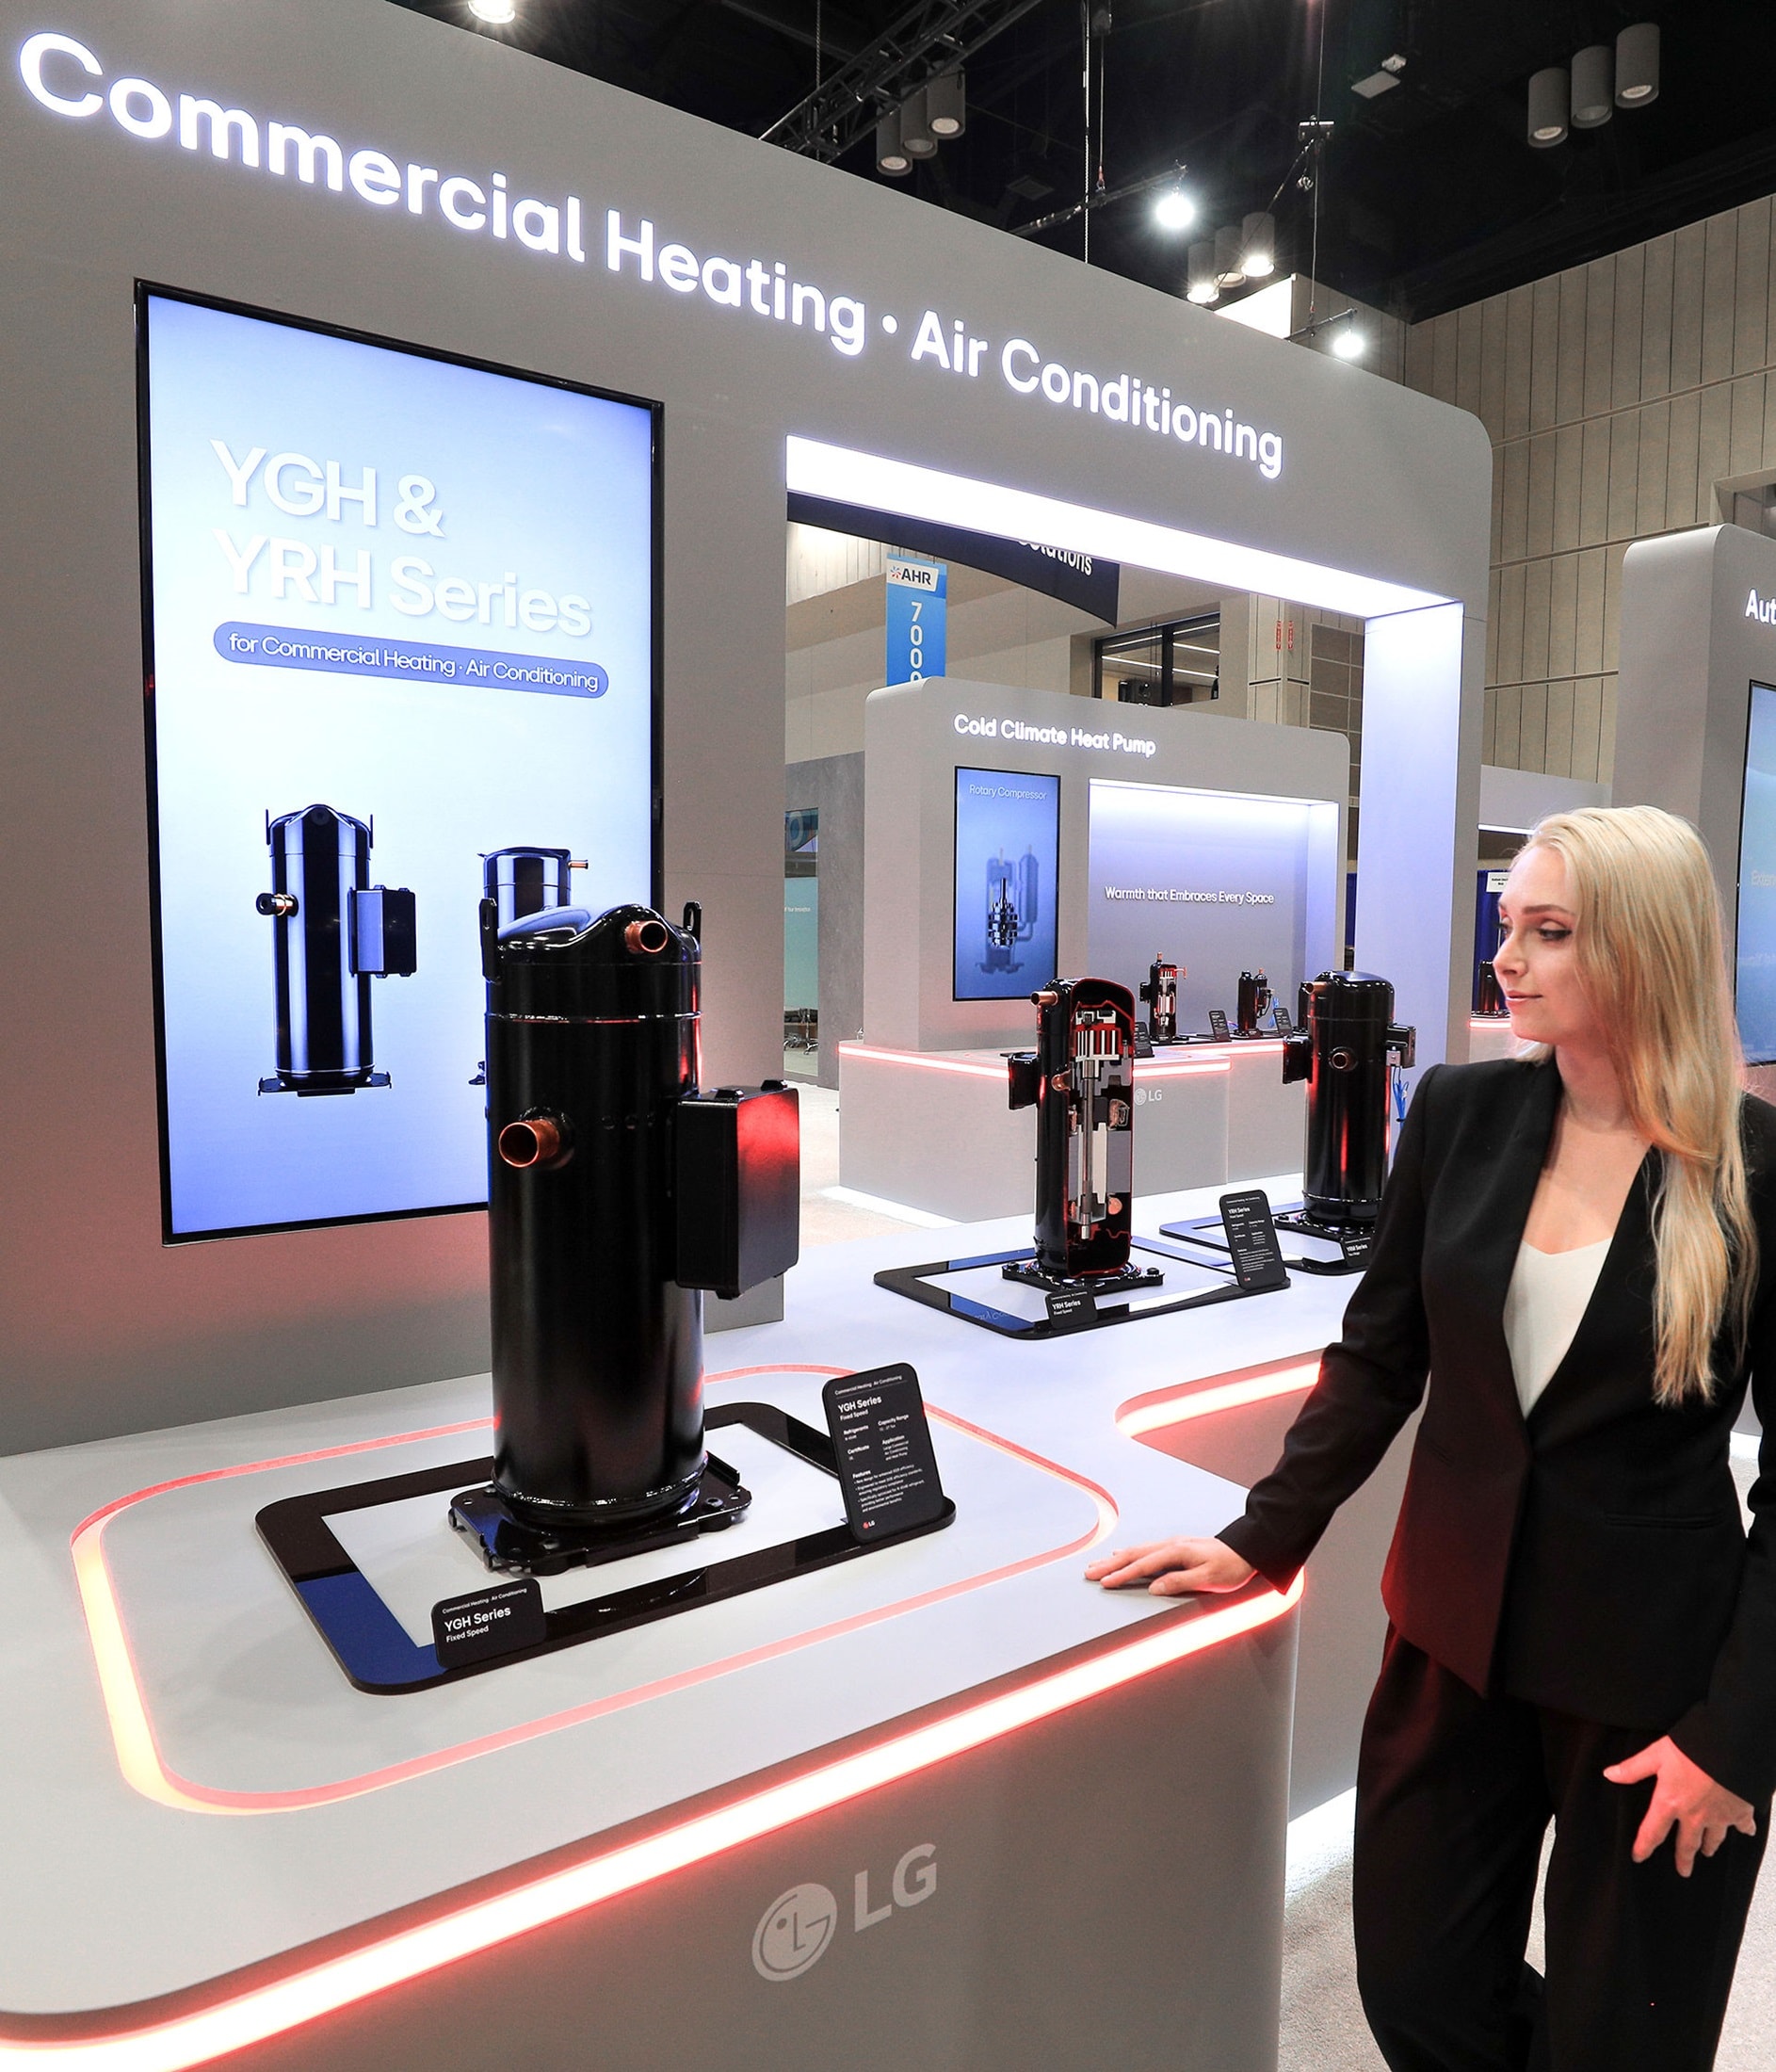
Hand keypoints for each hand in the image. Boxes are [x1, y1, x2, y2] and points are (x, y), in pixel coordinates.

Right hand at [1084, 1536, 1255, 1596]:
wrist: (1248, 1549)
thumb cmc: (1231, 1566)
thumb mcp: (1208, 1579)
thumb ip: (1179, 1582)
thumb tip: (1154, 1587)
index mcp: (1176, 1552)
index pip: (1142, 1565)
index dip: (1121, 1575)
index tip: (1104, 1582)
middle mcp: (1171, 1545)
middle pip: (1133, 1554)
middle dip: (1109, 1564)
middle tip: (1089, 1572)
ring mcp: (1173, 1544)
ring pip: (1137, 1550)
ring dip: (1116, 1558)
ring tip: (1098, 1564)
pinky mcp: (1177, 1547)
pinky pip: (1145, 1549)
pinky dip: (1129, 1553)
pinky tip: (1124, 1554)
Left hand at [1603, 1736, 1757, 1876]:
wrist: (1728, 1749)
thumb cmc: (1691, 1749)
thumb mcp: (1655, 1754)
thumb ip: (1633, 1768)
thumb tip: (1609, 1774)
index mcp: (1670, 1803)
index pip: (1652, 1832)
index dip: (1643, 1846)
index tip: (1639, 1857)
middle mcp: (1694, 1816)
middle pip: (1687, 1844)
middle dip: (1684, 1859)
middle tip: (1684, 1871)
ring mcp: (1718, 1816)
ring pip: (1713, 1839)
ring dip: (1710, 1847)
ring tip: (1708, 1853)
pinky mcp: (1739, 1812)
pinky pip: (1742, 1825)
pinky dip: (1744, 1829)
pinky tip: (1746, 1831)